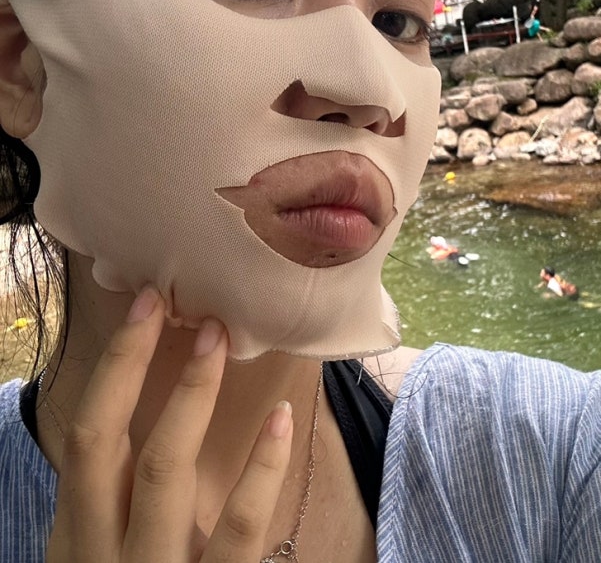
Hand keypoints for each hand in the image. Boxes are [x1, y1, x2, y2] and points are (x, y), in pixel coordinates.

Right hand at [46, 288, 292, 561]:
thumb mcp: (105, 551)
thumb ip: (114, 498)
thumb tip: (134, 411)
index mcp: (77, 534)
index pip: (83, 438)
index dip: (113, 368)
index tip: (145, 308)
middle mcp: (103, 551)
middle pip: (105, 444)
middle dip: (135, 366)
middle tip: (176, 306)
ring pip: (165, 473)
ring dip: (191, 398)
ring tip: (219, 338)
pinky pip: (239, 531)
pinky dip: (261, 470)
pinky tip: (280, 419)